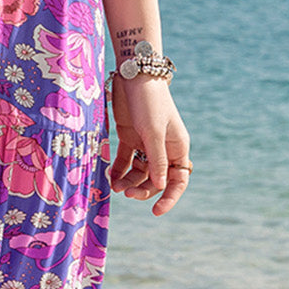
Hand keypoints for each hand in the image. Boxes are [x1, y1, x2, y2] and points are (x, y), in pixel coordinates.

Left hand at [107, 73, 191, 214]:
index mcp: (177, 148)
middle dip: (142, 189)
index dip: (169, 198)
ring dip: (129, 182)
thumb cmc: (148, 102)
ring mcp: (146, 143)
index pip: (178, 180)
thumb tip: (161, 184)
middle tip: (126, 193)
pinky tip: (110, 178)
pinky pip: (126, 161)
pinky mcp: (130, 137)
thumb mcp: (152, 132)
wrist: (134, 76)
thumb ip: (156, 159)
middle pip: (155, 179)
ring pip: (139, 172)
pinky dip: (119, 170)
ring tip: (115, 187)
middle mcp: (163, 148)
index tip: (156, 212)